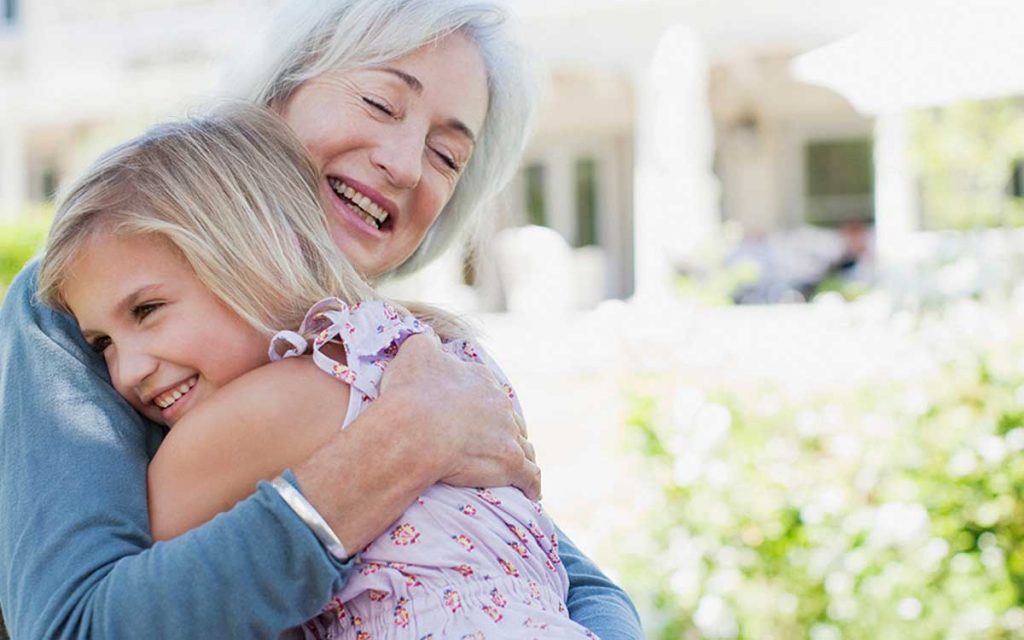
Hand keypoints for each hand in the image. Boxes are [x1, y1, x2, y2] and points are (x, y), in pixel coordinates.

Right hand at [380, 333, 540, 499]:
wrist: (414, 429)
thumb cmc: (410, 391)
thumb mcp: (415, 351)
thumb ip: (424, 340)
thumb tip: (427, 335)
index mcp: (479, 379)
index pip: (488, 391)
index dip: (483, 405)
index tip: (476, 416)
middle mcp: (500, 404)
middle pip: (509, 419)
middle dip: (504, 430)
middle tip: (493, 443)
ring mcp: (508, 434)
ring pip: (524, 446)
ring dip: (521, 455)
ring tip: (515, 467)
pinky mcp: (511, 464)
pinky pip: (530, 476)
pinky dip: (532, 485)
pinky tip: (531, 493)